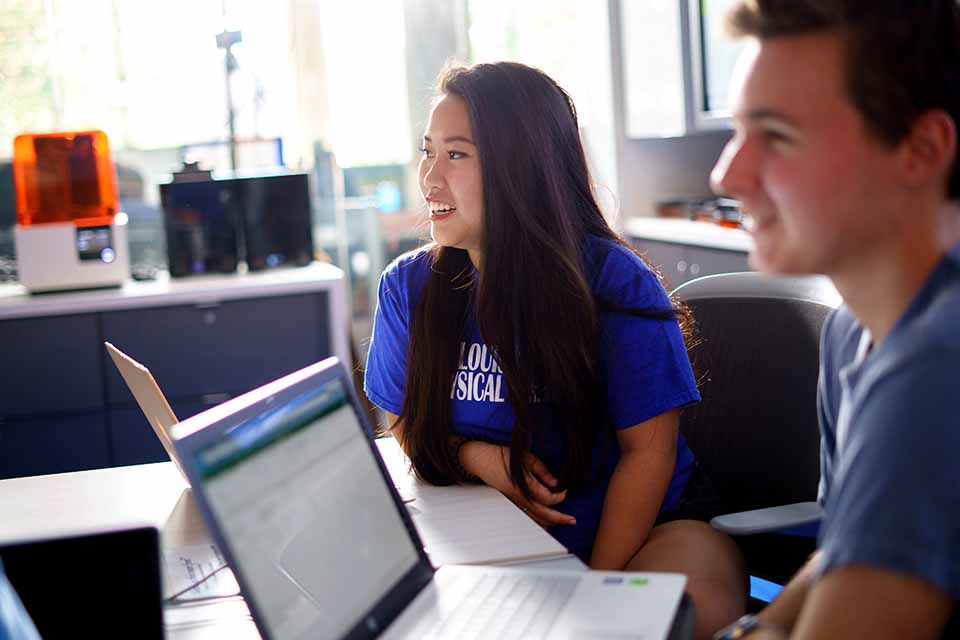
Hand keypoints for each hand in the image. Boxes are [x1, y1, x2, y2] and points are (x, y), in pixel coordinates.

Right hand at [459, 441, 575, 526]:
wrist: (481, 460)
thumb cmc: (502, 456)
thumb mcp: (526, 458)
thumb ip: (542, 470)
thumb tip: (555, 482)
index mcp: (523, 485)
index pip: (547, 498)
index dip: (560, 496)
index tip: (564, 490)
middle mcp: (518, 498)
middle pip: (543, 514)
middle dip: (560, 518)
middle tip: (572, 520)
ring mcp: (513, 502)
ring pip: (534, 519)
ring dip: (549, 522)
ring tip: (562, 522)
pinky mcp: (510, 503)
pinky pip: (525, 516)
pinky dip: (536, 521)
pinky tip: (544, 523)